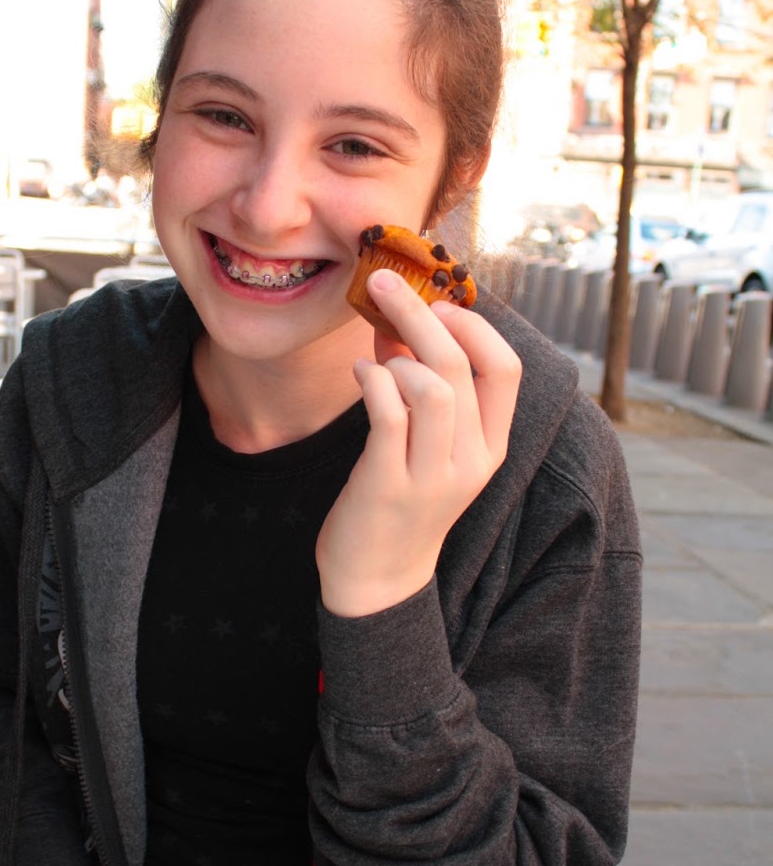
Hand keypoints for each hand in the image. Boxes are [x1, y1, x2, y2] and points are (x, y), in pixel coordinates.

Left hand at [316, 269, 521, 617]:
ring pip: (432, 388)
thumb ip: (423, 388)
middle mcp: (471, 460)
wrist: (378, 582)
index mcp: (491, 446)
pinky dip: (372, 380)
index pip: (506, 369)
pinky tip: (360, 372)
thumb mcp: (427, 446)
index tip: (438, 302)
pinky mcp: (389, 486)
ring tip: (375, 353)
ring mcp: (433, 476)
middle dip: (422, 313)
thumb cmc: (400, 501)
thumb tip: (399, 323)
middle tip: (385, 282)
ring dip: (397, 354)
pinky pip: (388, 414)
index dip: (474, 325)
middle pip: (461, 366)